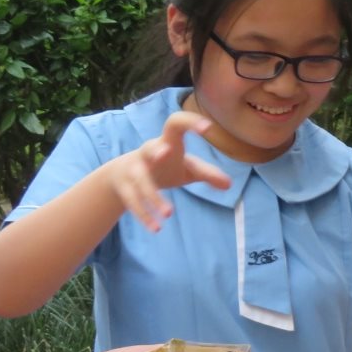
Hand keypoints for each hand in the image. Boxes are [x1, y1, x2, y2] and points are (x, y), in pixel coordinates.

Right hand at [106, 111, 232, 231]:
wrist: (122, 174)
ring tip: (169, 213)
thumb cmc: (164, 166)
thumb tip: (229, 185)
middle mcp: (148, 153)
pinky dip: (144, 215)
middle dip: (155, 150)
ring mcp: (133, 170)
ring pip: (141, 181)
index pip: (176, 125)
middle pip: (149, 148)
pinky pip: (133, 201)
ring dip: (154, 197)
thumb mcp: (187, 168)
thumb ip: (206, 173)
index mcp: (166, 142)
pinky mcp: (125, 188)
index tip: (208, 128)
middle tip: (164, 154)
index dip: (190, 123)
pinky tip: (156, 228)